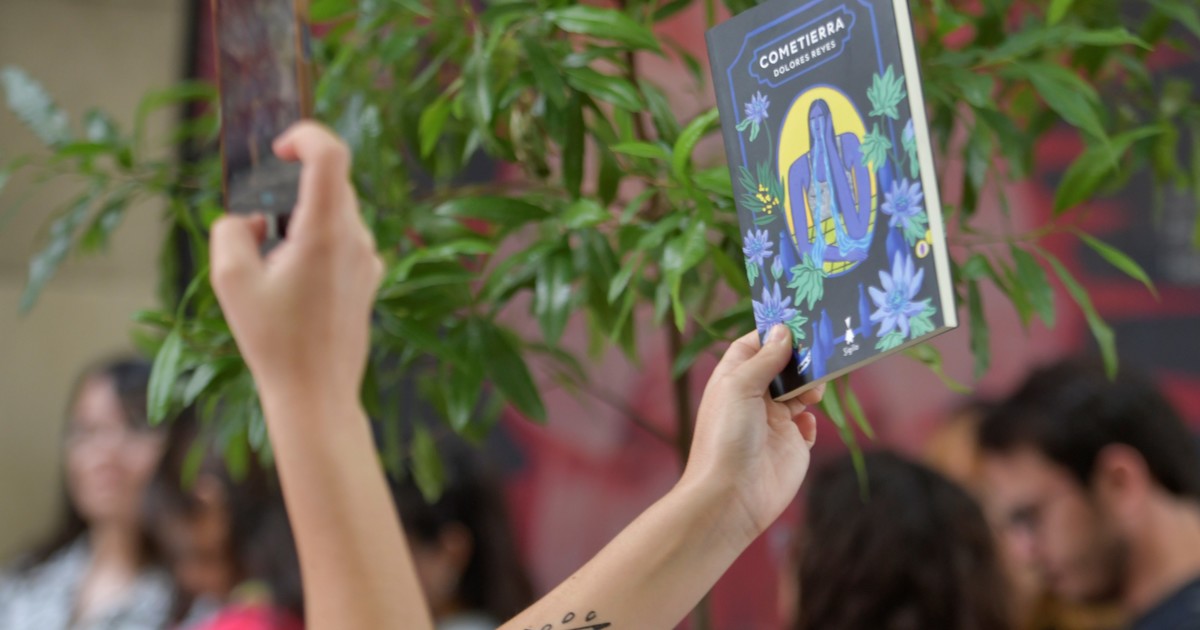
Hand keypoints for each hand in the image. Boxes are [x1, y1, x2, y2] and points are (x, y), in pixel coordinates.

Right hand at [210, 121, 381, 406]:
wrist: (316, 392)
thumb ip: (231, 229)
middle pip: (329, 181)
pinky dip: (315, 243)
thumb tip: (254, 220)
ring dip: (301, 221)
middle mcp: (356, 238)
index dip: (305, 136)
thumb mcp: (229, 280)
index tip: (278, 151)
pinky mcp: (369, 276)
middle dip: (289, 191)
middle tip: (260, 232)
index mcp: (326, 231)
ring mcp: (368, 257)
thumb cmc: (273, 340)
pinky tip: (293, 285)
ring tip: (274, 269)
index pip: (332, 153)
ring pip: (334, 211)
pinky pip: (341, 239)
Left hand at [679, 325, 822, 541]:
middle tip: (821, 348)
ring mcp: (773, 422)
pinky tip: (805, 421)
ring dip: (811, 384)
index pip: (754, 345)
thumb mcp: (740, 387)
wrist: (732, 497)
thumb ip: (765, 358)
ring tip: (815, 387)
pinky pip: (808, 424)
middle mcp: (753, 398)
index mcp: (733, 380)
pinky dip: (812, 418)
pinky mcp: (792, 445)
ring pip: (799, 392)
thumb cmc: (726, 438)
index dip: (774, 333)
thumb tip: (784, 331)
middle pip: (782, 367)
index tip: (799, 320)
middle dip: (800, 358)